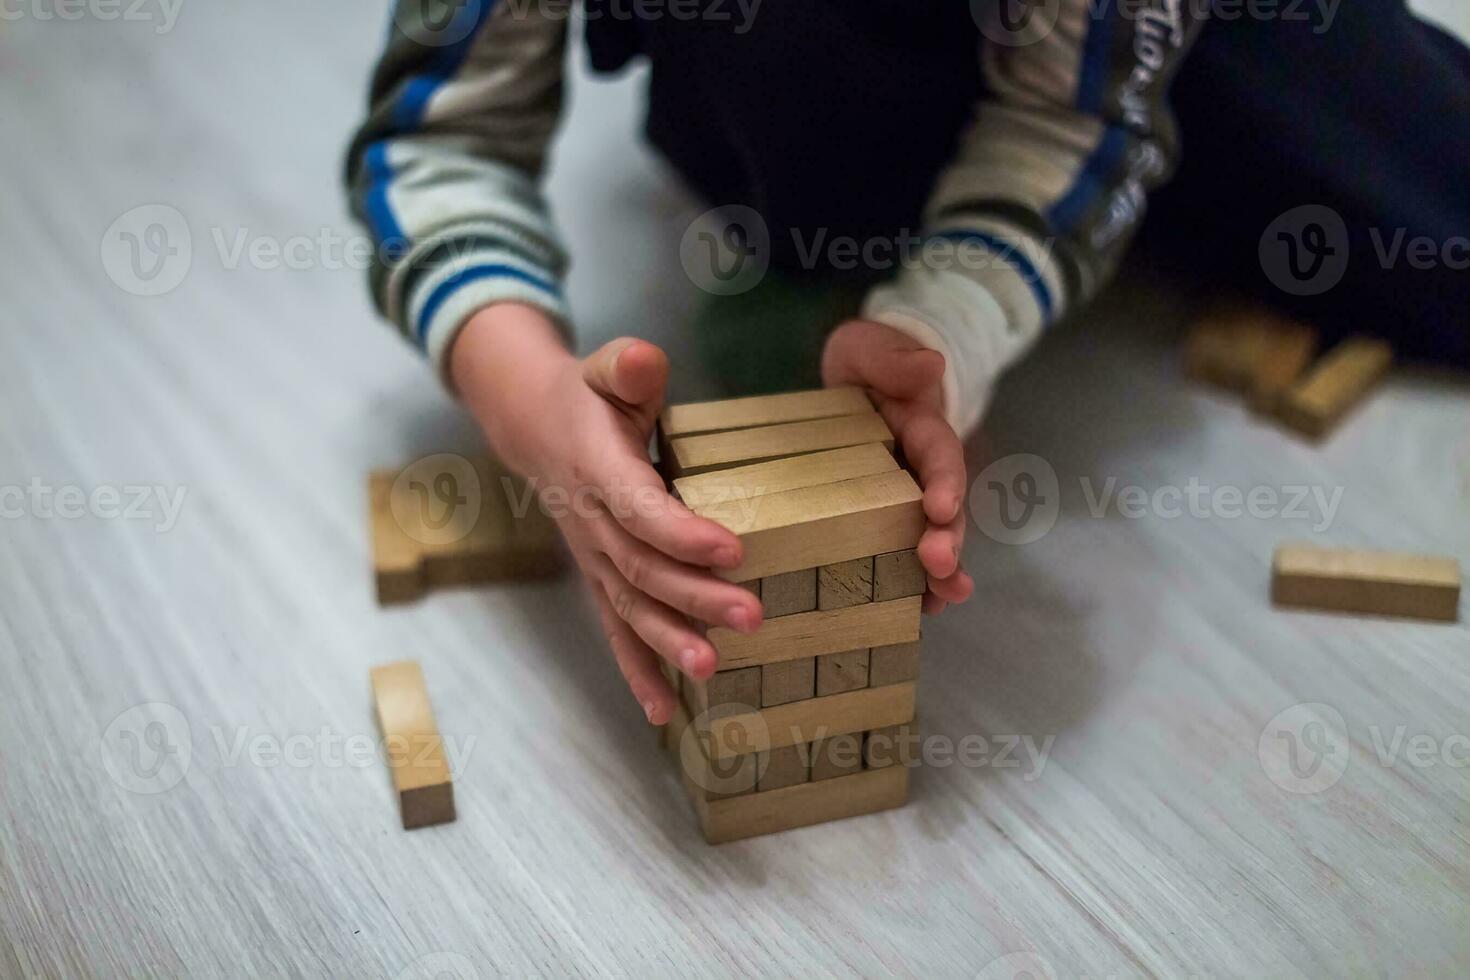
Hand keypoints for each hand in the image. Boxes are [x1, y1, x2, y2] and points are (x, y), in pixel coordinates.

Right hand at [451, 304, 763, 725]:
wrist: (534, 428)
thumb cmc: (589, 397)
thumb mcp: (606, 369)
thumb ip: (627, 367)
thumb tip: (645, 361)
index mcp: (597, 468)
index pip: (638, 507)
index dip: (680, 532)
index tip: (733, 549)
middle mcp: (591, 522)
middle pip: (642, 568)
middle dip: (695, 596)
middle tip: (751, 615)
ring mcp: (593, 558)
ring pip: (630, 607)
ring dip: (671, 642)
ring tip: (713, 667)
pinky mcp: (600, 579)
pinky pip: (616, 630)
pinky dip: (638, 671)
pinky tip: (667, 711)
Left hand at [821, 319, 973, 613]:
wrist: (856, 381)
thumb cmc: (864, 362)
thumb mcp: (868, 345)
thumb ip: (893, 355)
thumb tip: (931, 365)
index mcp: (920, 425)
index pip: (938, 452)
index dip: (944, 480)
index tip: (940, 507)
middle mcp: (923, 467)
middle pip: (946, 505)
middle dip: (948, 538)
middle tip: (941, 566)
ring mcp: (910, 497)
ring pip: (935, 536)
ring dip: (941, 570)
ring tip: (944, 600)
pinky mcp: (889, 517)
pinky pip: (907, 552)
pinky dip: (917, 582)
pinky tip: (920, 610)